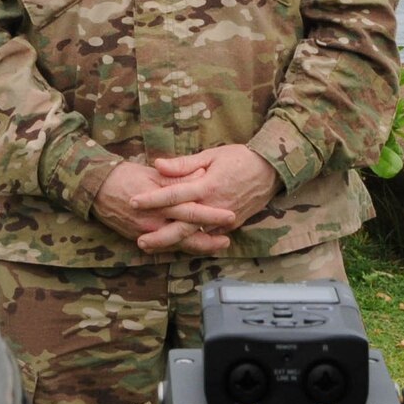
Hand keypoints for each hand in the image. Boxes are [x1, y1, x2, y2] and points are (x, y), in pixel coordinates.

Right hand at [94, 161, 232, 255]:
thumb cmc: (125, 176)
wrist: (96, 188)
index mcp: (160, 201)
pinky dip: (180, 247)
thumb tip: (201, 176)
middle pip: (186, 233)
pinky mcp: (139, 238)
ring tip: (216, 246)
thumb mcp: (152, 173)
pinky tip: (192, 247)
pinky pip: (163, 246)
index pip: (191, 210)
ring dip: (197, 247)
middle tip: (228, 240)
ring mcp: (146, 233)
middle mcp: (154, 221)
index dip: (211, 214)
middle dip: (208, 238)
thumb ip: (176, 178)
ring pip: (177, 244)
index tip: (230, 215)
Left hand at [129, 145, 280, 251]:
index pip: (173, 194)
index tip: (132, 201)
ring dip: (172, 243)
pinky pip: (208, 237)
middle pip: (182, 225)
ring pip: (193, 236)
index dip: (152, 199)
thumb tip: (158, 165)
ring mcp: (222, 219)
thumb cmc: (239, 158)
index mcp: (206, 186)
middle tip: (138, 239)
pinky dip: (192, 243)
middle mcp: (213, 206)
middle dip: (159, 234)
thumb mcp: (211, 155)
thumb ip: (183, 164)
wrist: (271, 170)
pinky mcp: (231, 225)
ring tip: (151, 246)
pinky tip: (176, 248)